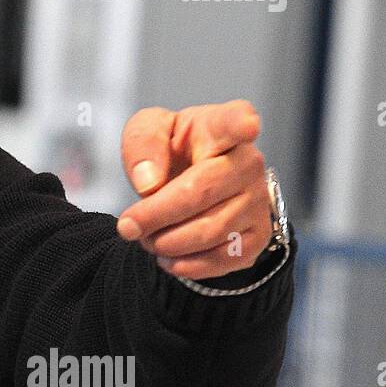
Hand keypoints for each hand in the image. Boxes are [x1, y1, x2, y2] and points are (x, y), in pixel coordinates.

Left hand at [116, 100, 271, 279]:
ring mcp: (257, 200)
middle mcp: (248, 162)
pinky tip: (168, 256)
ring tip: (147, 238)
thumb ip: (143, 144)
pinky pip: (223, 259)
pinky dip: (187, 264)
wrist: (193, 179)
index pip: (235, 122)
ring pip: (210, 231)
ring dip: (167, 242)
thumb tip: (149, 182)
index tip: (248, 126)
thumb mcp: (147, 131)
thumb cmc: (173, 149)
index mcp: (220, 127)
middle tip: (127, 226)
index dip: (242, 125)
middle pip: (200, 191)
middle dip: (156, 214)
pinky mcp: (257, 235)